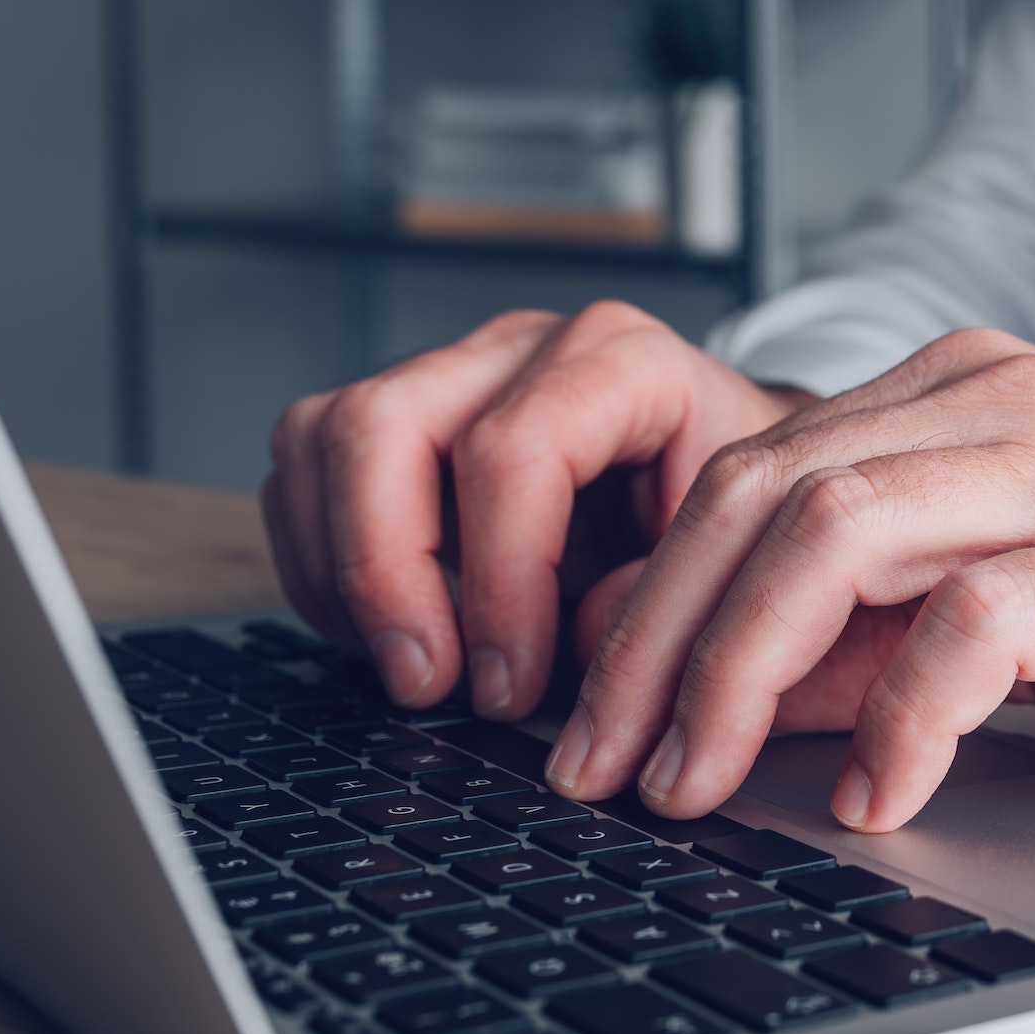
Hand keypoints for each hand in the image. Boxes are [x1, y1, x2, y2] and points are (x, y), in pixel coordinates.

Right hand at [261, 302, 811, 718]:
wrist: (729, 488)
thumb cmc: (729, 521)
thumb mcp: (730, 558)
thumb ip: (657, 598)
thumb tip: (573, 649)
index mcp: (620, 358)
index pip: (515, 449)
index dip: (498, 581)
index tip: (510, 685)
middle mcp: (522, 347)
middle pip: (385, 425)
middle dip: (387, 574)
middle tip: (430, 686)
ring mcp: (451, 372)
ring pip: (324, 438)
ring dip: (343, 574)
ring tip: (412, 670)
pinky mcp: (398, 417)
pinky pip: (304, 473)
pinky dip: (325, 569)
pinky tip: (386, 636)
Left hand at [544, 328, 1034, 832]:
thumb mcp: (1022, 596)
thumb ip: (880, 626)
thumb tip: (731, 689)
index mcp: (963, 394)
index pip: (753, 468)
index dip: (651, 590)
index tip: (597, 708)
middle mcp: (1005, 403)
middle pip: (766, 491)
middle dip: (659, 635)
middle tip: (603, 758)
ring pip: (842, 532)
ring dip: (739, 667)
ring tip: (693, 780)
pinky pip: (984, 621)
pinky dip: (905, 711)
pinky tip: (877, 794)